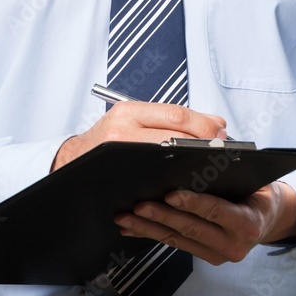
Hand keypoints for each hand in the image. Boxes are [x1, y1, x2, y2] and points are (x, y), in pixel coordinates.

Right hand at [51, 101, 226, 170]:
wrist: (71, 162)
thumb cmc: (110, 141)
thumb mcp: (137, 120)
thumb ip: (174, 119)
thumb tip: (218, 122)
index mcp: (129, 111)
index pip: (176, 115)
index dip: (204, 125)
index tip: (223, 133)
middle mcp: (121, 129)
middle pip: (174, 136)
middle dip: (203, 145)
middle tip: (223, 153)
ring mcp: (117, 155)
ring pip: (165, 158)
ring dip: (192, 163)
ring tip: (210, 167)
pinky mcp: (116, 180)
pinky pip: (152, 181)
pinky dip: (174, 180)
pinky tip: (188, 183)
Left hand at [114, 181, 295, 264]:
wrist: (269, 219)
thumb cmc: (258, 191)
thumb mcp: (255, 180)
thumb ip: (231, 172)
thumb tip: (200, 151)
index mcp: (248, 223)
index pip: (216, 211)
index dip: (193, 203)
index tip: (170, 194)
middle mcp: (233, 244)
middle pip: (191, 228)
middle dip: (161, 216)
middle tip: (138, 205)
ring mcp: (218, 254)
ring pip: (178, 239)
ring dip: (149, 227)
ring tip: (126, 217)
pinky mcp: (205, 257)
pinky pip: (175, 245)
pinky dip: (152, 235)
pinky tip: (132, 228)